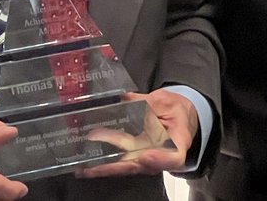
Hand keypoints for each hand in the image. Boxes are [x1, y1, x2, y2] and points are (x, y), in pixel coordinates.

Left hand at [77, 89, 196, 178]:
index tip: (146, 154)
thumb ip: (146, 101)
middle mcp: (162, 156)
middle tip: (99, 162)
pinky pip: (121, 162)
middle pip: (142, 165)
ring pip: (128, 167)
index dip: (160, 159)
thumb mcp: (166, 101)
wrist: (178, 118)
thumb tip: (125, 98)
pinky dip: (105, 163)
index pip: (174, 157)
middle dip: (119, 165)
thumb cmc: (175, 110)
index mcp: (178, 142)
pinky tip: (88, 164)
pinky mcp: (136, 157)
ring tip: (88, 166)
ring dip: (108, 167)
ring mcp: (148, 159)